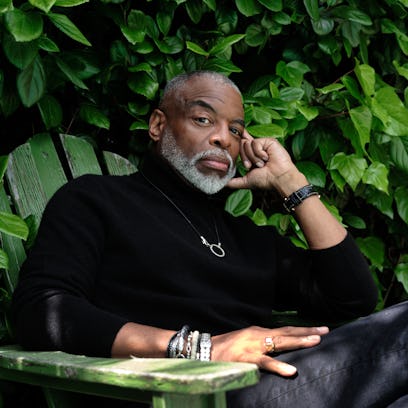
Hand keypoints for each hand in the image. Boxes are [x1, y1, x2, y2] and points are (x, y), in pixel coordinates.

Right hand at [211, 325, 328, 375]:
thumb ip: (261, 344)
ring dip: (298, 341)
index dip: (301, 330)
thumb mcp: (246, 342)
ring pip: (279, 342)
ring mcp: (253, 345)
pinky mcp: (246, 357)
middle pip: (286, 332)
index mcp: (259, 332)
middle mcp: (258, 334)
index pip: (284, 329)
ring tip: (315, 342)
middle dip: (306, 332)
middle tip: (325, 331)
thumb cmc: (226, 348)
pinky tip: (292, 370)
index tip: (319, 329)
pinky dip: (278, 366)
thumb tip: (277, 346)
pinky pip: (265, 362)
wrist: (205, 350)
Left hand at [228, 131, 307, 194]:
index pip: (242, 144)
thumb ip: (234, 182)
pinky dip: (259, 153)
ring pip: (247, 144)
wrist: (278, 178)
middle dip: (245, 158)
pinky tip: (267, 158)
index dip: (238, 138)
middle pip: (241, 145)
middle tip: (254, 166)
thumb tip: (222, 184)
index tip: (234, 133)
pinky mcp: (268, 141)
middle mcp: (257, 149)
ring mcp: (263, 144)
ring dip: (253, 157)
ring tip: (263, 163)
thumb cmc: (266, 181)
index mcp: (252, 156)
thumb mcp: (246, 181)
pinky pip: (255, 143)